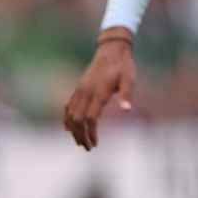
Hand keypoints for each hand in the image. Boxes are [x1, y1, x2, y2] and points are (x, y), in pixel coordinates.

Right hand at [63, 33, 136, 150]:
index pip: (90, 118)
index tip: (96, 143)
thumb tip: (127, 110)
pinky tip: (69, 128)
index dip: (91, 132)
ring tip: (80, 142)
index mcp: (98, 92)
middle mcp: (86, 92)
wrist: (112, 50)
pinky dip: (67, 118)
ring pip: (70, 114)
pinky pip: (68, 106)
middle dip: (81, 135)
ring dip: (73, 130)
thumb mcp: (130, 78)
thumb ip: (127, 94)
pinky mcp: (78, 87)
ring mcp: (80, 89)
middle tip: (88, 148)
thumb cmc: (124, 66)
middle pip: (77, 119)